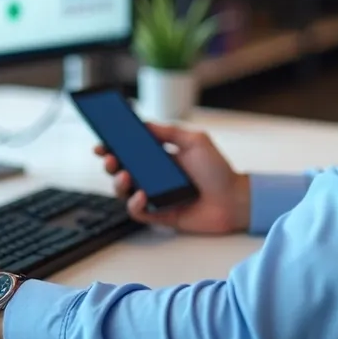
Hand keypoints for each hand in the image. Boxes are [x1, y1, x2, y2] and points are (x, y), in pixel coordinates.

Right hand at [95, 121, 249, 234]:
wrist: (235, 199)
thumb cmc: (218, 170)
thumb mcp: (195, 141)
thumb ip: (170, 132)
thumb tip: (144, 124)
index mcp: (159, 157)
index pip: (130, 150)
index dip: (113, 146)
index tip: (102, 142)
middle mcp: (154, 176)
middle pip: (121, 170)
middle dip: (111, 164)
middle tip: (110, 158)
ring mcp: (155, 196)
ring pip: (124, 192)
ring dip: (118, 183)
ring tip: (125, 175)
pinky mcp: (160, 214)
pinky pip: (138, 212)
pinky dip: (134, 204)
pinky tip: (141, 195)